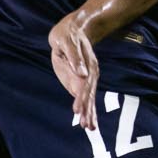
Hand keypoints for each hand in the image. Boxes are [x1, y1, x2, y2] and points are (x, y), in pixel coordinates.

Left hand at [48, 9, 101, 130]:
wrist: (71, 30)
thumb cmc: (68, 34)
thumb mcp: (68, 42)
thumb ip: (75, 58)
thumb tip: (82, 74)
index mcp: (87, 66)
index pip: (84, 85)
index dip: (81, 98)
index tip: (78, 110)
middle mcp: (89, 74)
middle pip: (89, 95)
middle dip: (88, 110)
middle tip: (87, 126)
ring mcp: (84, 79)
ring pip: (88, 98)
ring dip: (89, 113)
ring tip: (89, 127)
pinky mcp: (79, 81)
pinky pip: (83, 97)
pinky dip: (85, 109)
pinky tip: (86, 120)